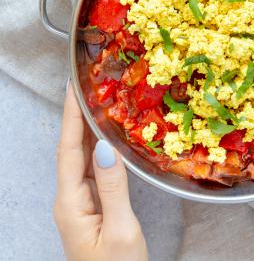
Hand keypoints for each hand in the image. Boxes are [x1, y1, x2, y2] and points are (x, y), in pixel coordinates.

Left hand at [54, 85, 147, 260]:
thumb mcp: (121, 230)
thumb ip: (113, 188)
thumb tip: (105, 147)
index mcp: (71, 203)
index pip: (67, 151)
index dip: (70, 118)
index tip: (74, 89)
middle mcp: (71, 199)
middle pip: (70, 150)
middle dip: (76, 117)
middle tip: (89, 87)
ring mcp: (80, 202)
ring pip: (81, 158)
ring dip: (86, 129)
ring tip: (98, 103)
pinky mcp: (93, 205)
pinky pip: (92, 169)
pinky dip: (98, 147)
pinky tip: (107, 136)